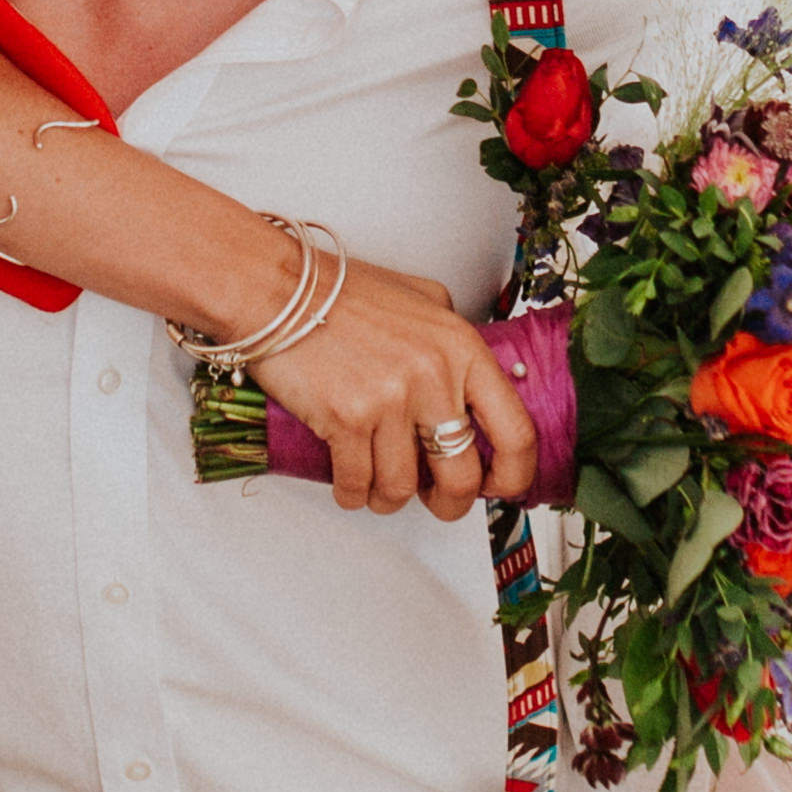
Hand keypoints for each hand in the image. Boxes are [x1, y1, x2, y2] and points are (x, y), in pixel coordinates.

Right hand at [246, 260, 532, 520]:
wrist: (277, 288)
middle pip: (462, 475)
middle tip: (436, 501)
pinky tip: (350, 483)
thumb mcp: (423, 301)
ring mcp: (390, 400)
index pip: (515, 430)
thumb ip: (454, 345)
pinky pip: (358, 483)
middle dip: (450, 503)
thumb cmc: (341, 292)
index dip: (513, 473)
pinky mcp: (346, 419)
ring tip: (379, 487)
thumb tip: (473, 392)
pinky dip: (353, 494)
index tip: (500, 486)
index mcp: (461, 347)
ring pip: (404, 488)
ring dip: (390, 498)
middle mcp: (433, 375)